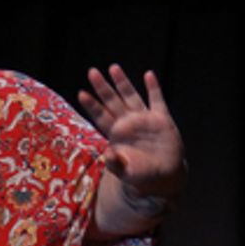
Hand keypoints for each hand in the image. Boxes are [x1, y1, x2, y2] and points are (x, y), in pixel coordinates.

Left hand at [79, 65, 186, 204]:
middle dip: (102, 87)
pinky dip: (153, 88)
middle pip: (112, 101)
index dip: (92, 105)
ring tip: (113, 67)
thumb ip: (115, 164)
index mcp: (117, 135)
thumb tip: (107, 154)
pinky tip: (148, 75)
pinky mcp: (161, 120)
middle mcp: (128, 123)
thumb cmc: (140, 175)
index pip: (101, 116)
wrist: (163, 177)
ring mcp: (144, 120)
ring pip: (131, 96)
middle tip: (92, 72)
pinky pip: (157, 101)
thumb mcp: (125, 172)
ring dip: (122, 83)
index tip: (81, 93)